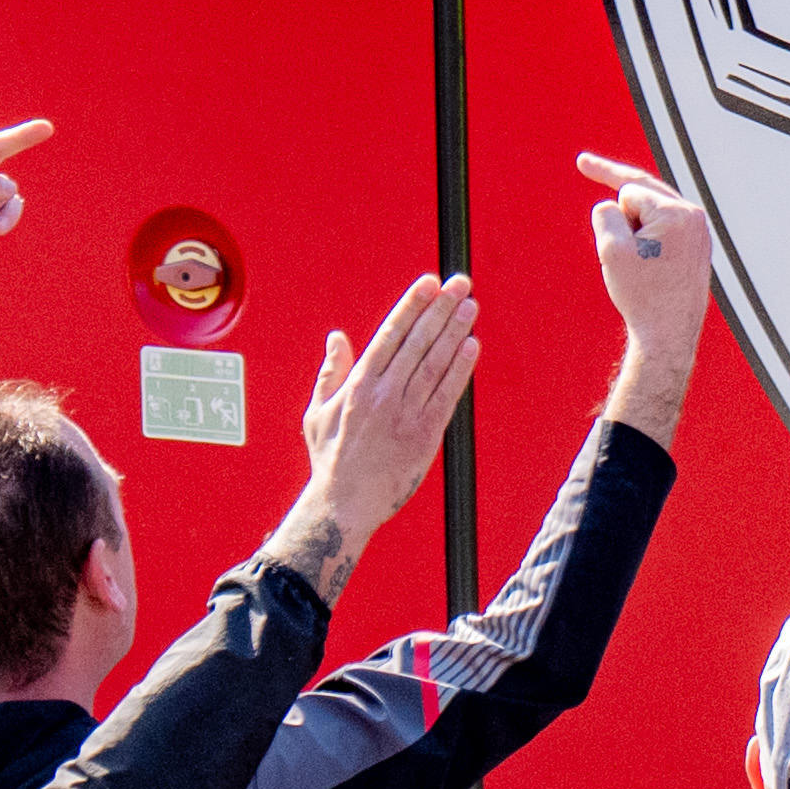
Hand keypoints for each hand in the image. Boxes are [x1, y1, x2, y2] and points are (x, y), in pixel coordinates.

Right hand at [269, 273, 479, 590]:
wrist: (343, 505)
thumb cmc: (330, 460)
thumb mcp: (316, 413)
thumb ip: (330, 372)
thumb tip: (337, 337)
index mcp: (357, 386)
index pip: (390, 335)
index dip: (411, 306)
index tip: (428, 283)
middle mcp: (383, 395)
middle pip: (417, 342)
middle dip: (440, 309)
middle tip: (460, 283)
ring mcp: (405, 413)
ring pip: (435, 363)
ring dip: (454, 331)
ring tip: (469, 306)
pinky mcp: (425, 434)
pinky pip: (447, 395)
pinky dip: (460, 369)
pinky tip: (472, 346)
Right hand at [576, 155, 711, 439]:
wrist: (668, 334)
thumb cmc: (641, 294)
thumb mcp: (611, 250)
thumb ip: (606, 215)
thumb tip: (612, 202)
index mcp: (678, 213)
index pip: (629, 191)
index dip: (614, 216)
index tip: (611, 235)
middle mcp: (695, 216)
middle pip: (643, 194)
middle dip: (619, 197)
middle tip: (584, 161)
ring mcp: (701, 232)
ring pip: (652, 214)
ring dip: (634, 226)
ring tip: (632, 257)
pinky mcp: (699, 247)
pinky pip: (663, 229)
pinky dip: (646, 237)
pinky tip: (643, 256)